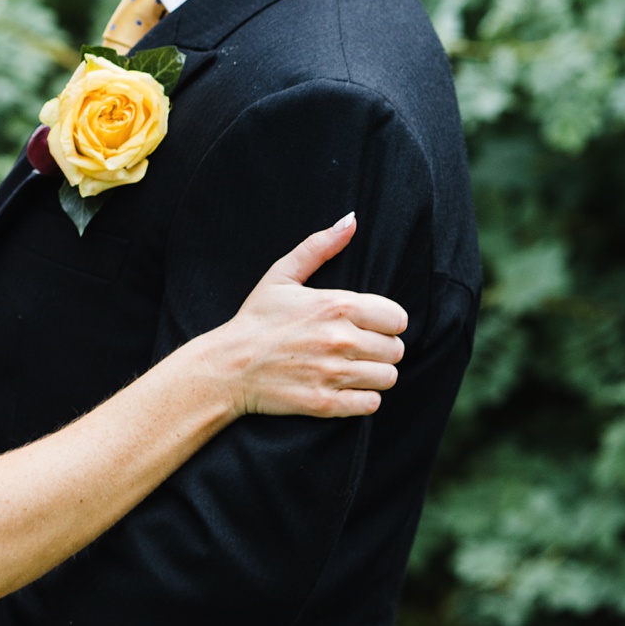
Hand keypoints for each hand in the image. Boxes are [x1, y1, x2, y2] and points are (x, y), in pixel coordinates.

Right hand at [226, 214, 407, 418]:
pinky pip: (370, 404)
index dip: (387, 321)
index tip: (370, 324)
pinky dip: (364, 398)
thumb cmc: (255, 318)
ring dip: (375, 373)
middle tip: (360, 346)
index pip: (397, 318)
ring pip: (388, 377)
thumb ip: (319, 246)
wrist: (227, 366)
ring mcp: (332, 374)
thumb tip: (351, 221)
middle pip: (396, 349)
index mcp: (335, 305)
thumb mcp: (282, 275)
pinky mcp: (325, 404)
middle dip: (382, 347)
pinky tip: (347, 387)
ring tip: (354, 367)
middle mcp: (339, 340)